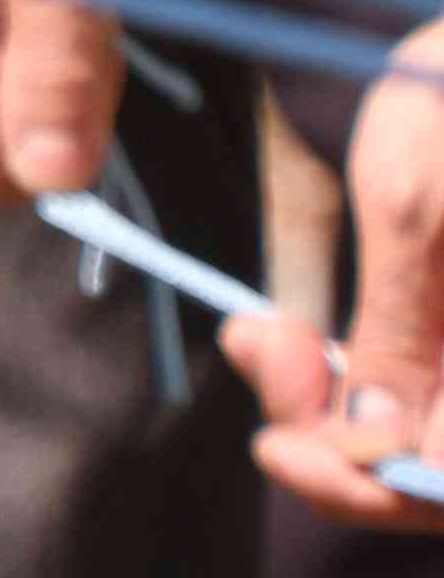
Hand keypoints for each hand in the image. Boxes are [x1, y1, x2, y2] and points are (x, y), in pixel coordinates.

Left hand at [231, 13, 443, 526]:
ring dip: (345, 411)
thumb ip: (401, 332)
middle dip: (338, 439)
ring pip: (435, 438)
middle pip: (442, 474)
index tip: (274, 441)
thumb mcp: (413, 202)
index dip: (365, 483)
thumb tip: (374, 443)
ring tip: (270, 340)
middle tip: (260, 361)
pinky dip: (373, 383)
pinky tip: (308, 340)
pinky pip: (440, 396)